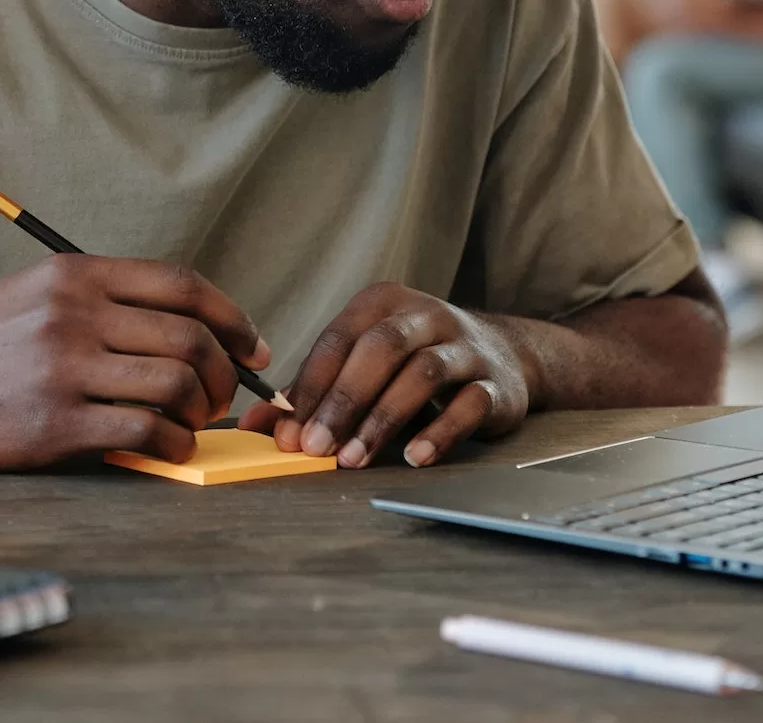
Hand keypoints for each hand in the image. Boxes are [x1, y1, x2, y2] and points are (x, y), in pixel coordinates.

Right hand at [0, 254, 268, 470]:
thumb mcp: (38, 293)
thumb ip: (105, 298)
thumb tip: (192, 324)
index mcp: (76, 273)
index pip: (182, 285)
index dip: (231, 317)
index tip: (252, 345)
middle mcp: (74, 312)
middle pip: (190, 337)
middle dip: (224, 373)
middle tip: (221, 398)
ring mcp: (64, 367)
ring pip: (177, 383)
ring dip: (201, 411)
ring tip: (191, 423)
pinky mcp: (54, 423)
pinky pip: (145, 430)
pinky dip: (173, 444)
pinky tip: (167, 449)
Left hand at [238, 284, 531, 469]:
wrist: (505, 356)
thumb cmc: (416, 360)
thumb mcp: (366, 365)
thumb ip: (315, 392)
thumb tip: (256, 426)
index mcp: (383, 302)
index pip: (338, 339)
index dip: (310, 386)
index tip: (288, 432)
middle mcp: (425, 315)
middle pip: (379, 349)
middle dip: (342, 400)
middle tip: (315, 447)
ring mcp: (464, 347)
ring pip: (422, 375)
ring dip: (383, 419)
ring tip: (354, 459)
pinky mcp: (496, 383)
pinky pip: (469, 405)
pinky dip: (440, 432)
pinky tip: (414, 457)